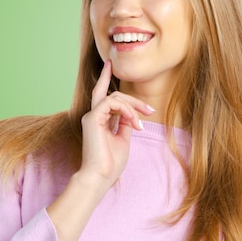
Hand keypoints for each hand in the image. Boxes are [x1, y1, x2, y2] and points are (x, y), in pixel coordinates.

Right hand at [78, 60, 154, 189]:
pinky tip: (134, 123)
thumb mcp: (122, 140)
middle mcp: (92, 116)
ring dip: (133, 107)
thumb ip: (124, 124)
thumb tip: (131, 115)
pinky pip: (111, 103)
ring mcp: (91, 116)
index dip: (105, 78)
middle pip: (113, 95)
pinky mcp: (92, 119)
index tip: (109, 64)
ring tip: (141, 124)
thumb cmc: (110, 164)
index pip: (102, 95)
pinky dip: (126, 111)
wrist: (99, 178)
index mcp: (98, 120)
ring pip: (114, 97)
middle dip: (133, 99)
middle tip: (150, 110)